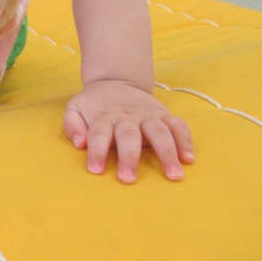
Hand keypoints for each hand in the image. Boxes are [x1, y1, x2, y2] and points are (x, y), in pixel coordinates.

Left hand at [64, 80, 193, 182]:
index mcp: (104, 117)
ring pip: (159, 131)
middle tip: (128, 178)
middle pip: (128, 135)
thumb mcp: (75, 108)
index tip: (96, 170)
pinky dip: (186, 140)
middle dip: (129, 157)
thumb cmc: (94, 105)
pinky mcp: (164, 115)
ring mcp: (148, 115)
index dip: (96, 151)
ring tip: (174, 175)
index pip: (98, 133)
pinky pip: (178, 125)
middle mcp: (127, 116)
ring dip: (167, 153)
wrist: (115, 81)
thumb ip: (72, 124)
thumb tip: (79, 143)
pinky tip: (189, 159)